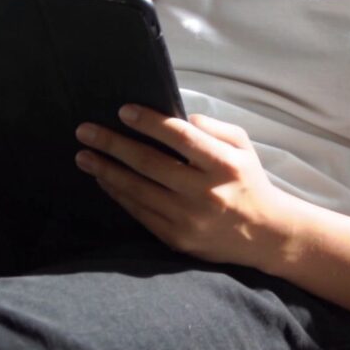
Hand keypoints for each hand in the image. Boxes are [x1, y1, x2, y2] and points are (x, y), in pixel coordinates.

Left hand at [74, 105, 300, 266]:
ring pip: (138, 190)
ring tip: (84, 155)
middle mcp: (205, 192)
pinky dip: (119, 194)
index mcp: (224, 165)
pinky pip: (140, 212)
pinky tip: (104, 180)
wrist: (265, 234)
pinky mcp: (177, 238)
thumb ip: (213, 128)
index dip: (149, 123)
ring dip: (106, 171)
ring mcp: (189, 219)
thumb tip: (178, 117)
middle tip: (85, 131)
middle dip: (113, 145)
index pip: (180, 138)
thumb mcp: (242, 147)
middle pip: (149, 163)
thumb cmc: (249, 182)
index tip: (123, 111)